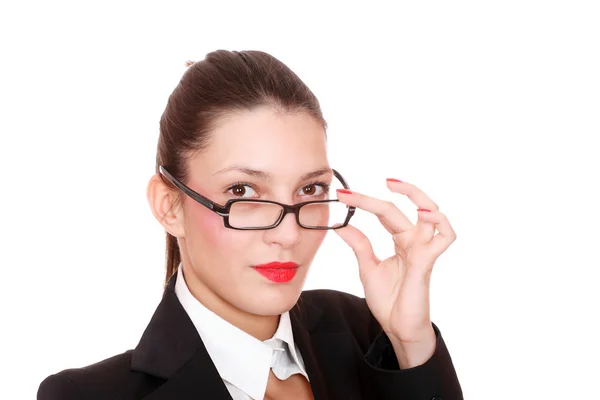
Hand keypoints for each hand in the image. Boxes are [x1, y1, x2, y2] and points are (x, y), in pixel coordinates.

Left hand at [334, 179, 456, 344]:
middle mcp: (415, 241)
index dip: (364, 202)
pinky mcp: (428, 262)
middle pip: (404, 207)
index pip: (385, 212)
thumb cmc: (389, 300)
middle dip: (379, 195)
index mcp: (401, 240)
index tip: (342, 195)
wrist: (398, 328)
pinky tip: (422, 214)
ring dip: (417, 196)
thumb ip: (359, 244)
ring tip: (394, 187)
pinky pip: (445, 236)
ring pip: (432, 213)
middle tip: (362, 187)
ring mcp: (424, 249)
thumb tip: (341, 224)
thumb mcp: (367, 267)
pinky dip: (439, 221)